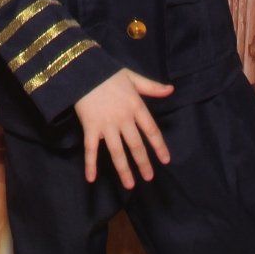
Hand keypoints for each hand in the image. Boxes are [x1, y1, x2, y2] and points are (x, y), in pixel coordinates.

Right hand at [74, 69, 173, 187]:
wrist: (83, 68)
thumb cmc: (108, 72)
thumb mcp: (133, 77)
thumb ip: (152, 87)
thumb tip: (171, 89)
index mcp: (135, 106)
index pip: (151, 130)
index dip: (159, 146)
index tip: (166, 160)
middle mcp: (123, 118)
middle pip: (136, 145)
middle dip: (143, 163)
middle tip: (148, 177)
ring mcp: (106, 124)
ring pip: (117, 151)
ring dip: (123, 170)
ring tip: (129, 185)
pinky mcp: (90, 127)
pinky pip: (90, 149)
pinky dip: (90, 164)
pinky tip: (91, 179)